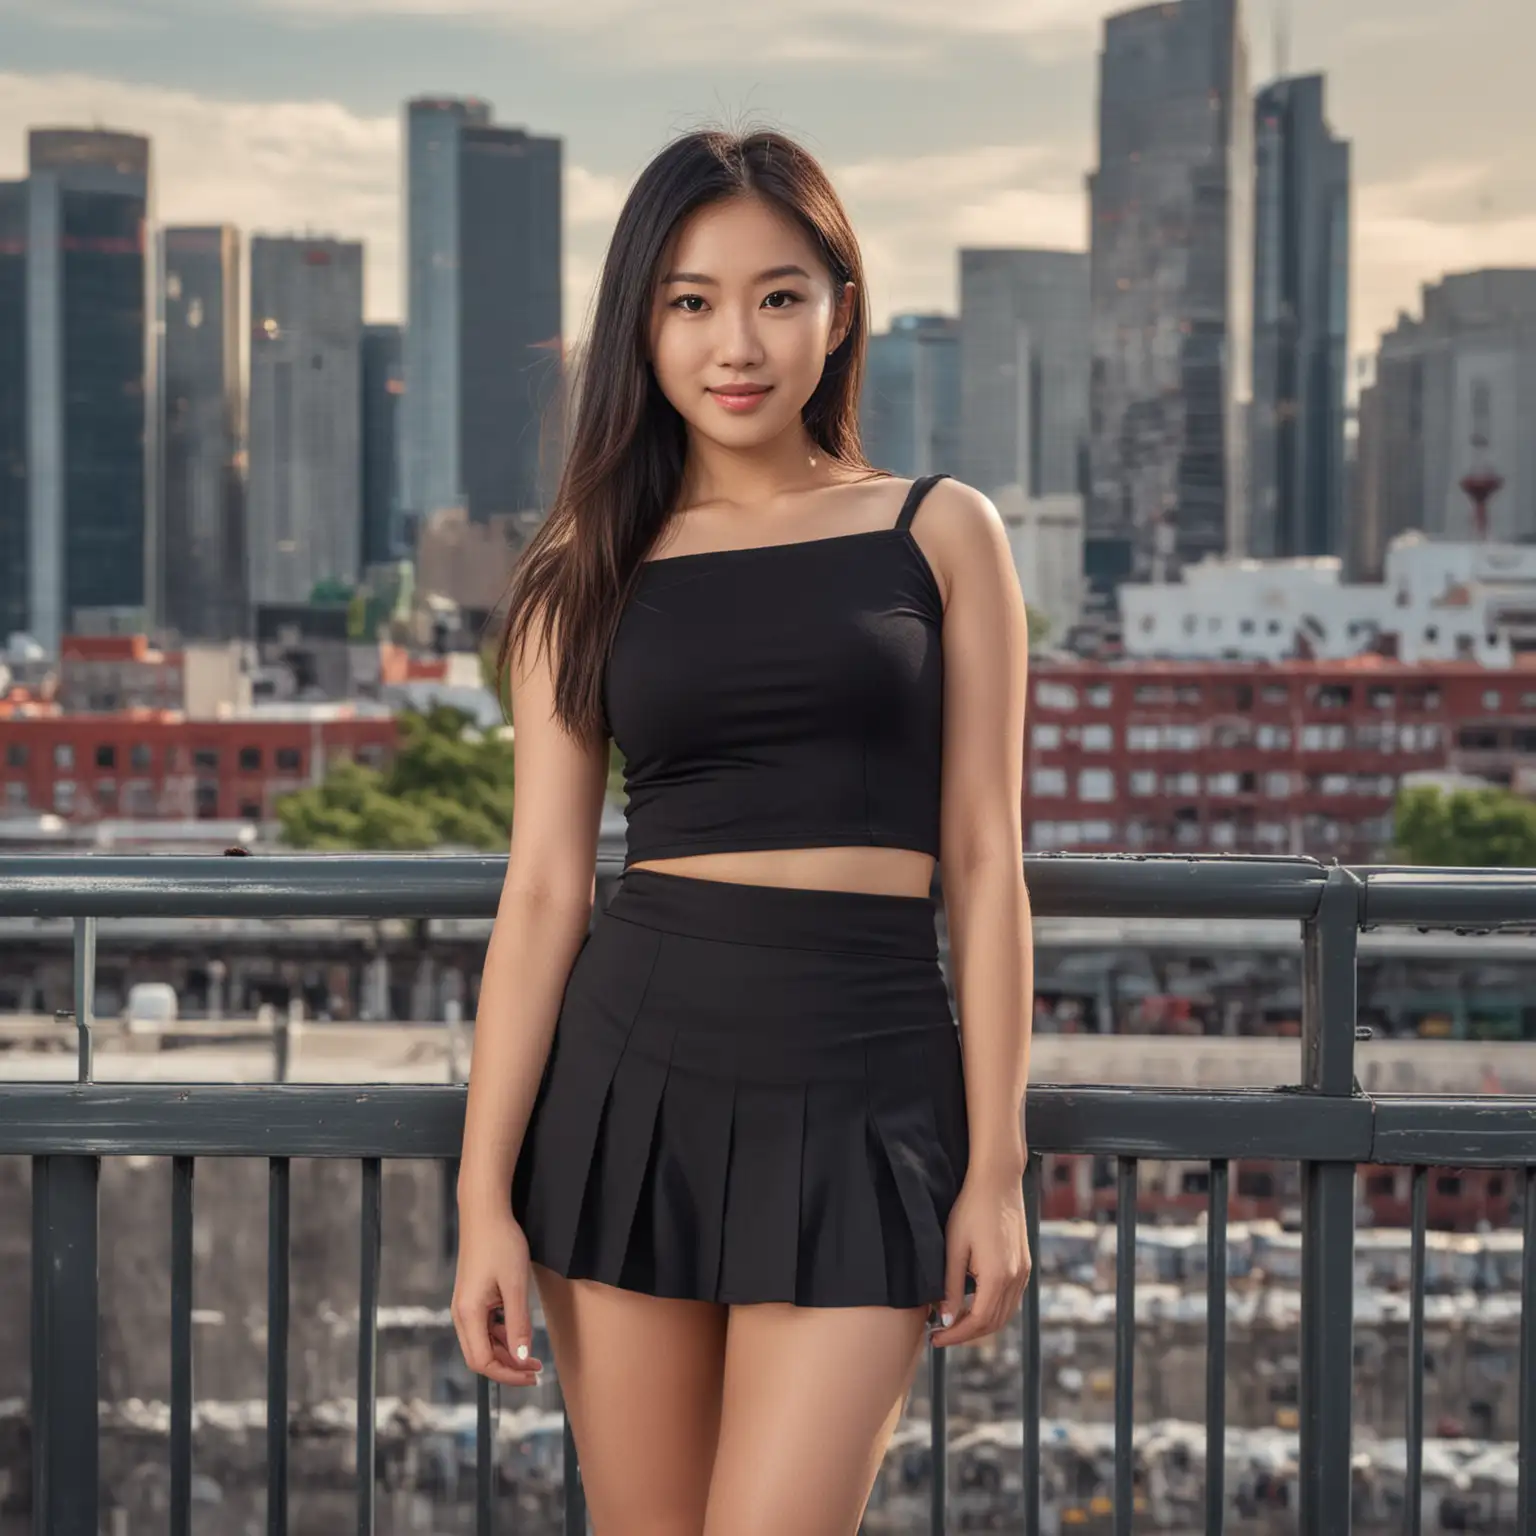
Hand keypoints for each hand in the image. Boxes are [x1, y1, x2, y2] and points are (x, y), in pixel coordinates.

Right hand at [451, 1205, 544, 1386]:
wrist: (485, 1213)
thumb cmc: (502, 1244)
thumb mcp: (516, 1285)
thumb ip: (519, 1324)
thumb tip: (522, 1359)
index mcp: (469, 1314)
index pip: (482, 1362)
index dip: (507, 1374)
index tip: (532, 1376)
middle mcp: (461, 1314)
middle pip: (479, 1357)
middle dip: (507, 1368)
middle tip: (536, 1371)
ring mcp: (465, 1306)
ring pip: (482, 1343)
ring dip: (506, 1354)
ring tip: (532, 1358)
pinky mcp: (471, 1298)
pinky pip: (484, 1328)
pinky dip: (501, 1337)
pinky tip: (519, 1334)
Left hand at [930, 1165, 1031, 1348]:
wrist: (998, 1182)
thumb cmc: (971, 1210)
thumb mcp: (954, 1249)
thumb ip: (951, 1288)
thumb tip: (946, 1320)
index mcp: (998, 1277)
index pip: (978, 1322)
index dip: (956, 1335)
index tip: (935, 1338)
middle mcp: (1016, 1279)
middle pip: (993, 1324)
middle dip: (967, 1334)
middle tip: (941, 1334)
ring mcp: (1023, 1273)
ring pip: (1005, 1314)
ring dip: (981, 1324)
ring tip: (954, 1323)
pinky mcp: (1025, 1265)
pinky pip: (1011, 1300)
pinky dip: (993, 1310)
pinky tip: (974, 1305)